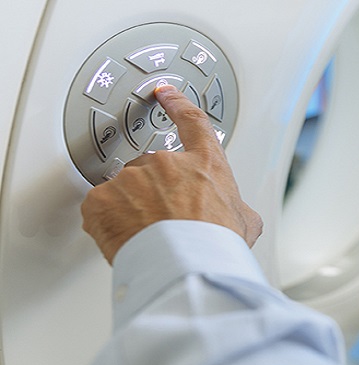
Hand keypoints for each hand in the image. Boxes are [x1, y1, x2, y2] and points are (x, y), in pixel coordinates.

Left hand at [81, 84, 262, 263]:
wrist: (187, 265)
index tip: (166, 94)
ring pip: (126, 191)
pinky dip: (109, 223)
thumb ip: (235, 207)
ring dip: (132, 210)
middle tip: (164, 223)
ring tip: (148, 237)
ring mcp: (132, 179)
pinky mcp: (102, 199)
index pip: (192, 122)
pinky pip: (100, 208)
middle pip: (153, 170)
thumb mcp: (245, 222)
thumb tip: (236, 214)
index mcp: (204, 164)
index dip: (177, 105)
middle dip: (155, 194)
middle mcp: (166, 163)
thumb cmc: (216, 245)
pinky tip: (127, 238)